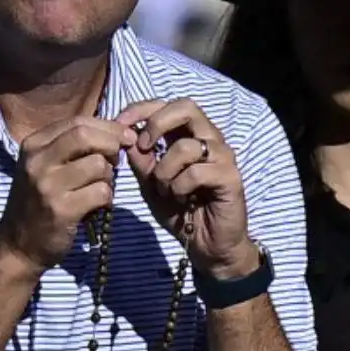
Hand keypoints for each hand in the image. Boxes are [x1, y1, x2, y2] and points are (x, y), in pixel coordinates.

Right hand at [0, 116, 126, 274]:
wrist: (17, 245)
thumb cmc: (38, 201)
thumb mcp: (44, 166)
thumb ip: (72, 146)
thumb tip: (117, 132)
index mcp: (33, 145)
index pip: (78, 122)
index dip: (107, 127)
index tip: (124, 137)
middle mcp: (37, 161)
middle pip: (86, 135)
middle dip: (112, 144)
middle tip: (117, 160)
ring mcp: (48, 186)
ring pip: (98, 165)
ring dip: (109, 177)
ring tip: (100, 188)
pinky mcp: (61, 210)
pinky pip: (101, 192)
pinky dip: (107, 198)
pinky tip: (97, 206)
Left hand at [116, 99, 252, 279]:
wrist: (206, 246)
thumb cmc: (180, 210)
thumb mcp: (150, 183)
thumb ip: (141, 160)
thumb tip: (126, 136)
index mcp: (189, 134)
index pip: (167, 104)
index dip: (141, 109)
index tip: (119, 123)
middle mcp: (209, 139)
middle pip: (186, 107)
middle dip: (156, 124)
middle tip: (143, 148)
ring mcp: (223, 156)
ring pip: (186, 146)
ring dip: (164, 169)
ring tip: (165, 189)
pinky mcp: (231, 177)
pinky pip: (196, 172)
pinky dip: (179, 186)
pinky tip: (182, 199)